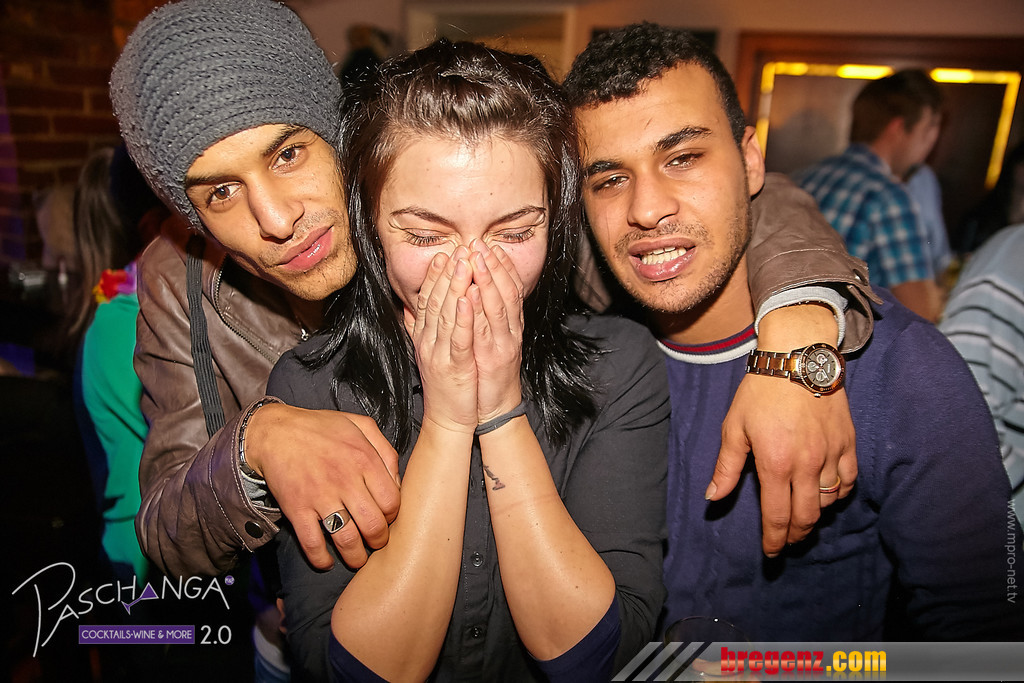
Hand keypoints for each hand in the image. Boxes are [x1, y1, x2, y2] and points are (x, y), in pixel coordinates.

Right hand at [244, 403, 400, 569]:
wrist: (276, 432)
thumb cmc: (321, 429)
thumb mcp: (361, 426)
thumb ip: (386, 451)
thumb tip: (398, 482)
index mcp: (364, 459)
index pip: (392, 501)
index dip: (393, 516)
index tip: (387, 518)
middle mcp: (345, 480)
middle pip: (373, 525)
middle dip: (379, 541)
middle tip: (376, 542)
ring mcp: (319, 496)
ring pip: (346, 539)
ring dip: (355, 557)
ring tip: (357, 559)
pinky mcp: (296, 509)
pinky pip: (312, 543)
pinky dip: (321, 560)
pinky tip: (327, 562)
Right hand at [406, 248, 477, 431]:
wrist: (447, 419)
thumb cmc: (445, 384)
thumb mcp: (431, 351)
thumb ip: (420, 329)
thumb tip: (409, 308)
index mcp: (424, 336)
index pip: (427, 300)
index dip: (435, 276)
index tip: (444, 254)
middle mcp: (428, 341)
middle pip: (435, 301)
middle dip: (447, 274)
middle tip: (457, 250)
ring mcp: (439, 353)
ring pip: (446, 315)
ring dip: (455, 287)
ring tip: (464, 264)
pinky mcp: (454, 367)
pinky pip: (458, 338)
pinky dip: (463, 317)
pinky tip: (468, 299)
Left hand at [467, 241, 523, 420]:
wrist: (494, 410)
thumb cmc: (488, 375)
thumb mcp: (488, 341)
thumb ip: (483, 319)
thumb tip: (472, 294)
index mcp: (510, 326)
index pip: (510, 289)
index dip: (501, 266)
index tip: (490, 246)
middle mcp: (510, 331)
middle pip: (507, 292)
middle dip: (493, 266)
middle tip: (481, 244)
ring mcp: (503, 345)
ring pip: (499, 307)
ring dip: (488, 281)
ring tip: (477, 260)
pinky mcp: (493, 360)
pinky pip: (484, 333)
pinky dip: (478, 313)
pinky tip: (470, 296)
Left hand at [710, 375, 856, 555]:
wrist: (797, 357)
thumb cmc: (760, 391)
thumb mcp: (734, 427)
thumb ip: (727, 467)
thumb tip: (714, 498)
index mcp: (776, 463)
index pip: (777, 516)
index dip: (773, 540)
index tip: (770, 552)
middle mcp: (807, 464)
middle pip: (806, 516)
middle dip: (795, 535)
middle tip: (786, 541)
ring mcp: (831, 454)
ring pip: (829, 501)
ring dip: (815, 515)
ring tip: (802, 517)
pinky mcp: (847, 442)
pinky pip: (848, 481)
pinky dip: (838, 494)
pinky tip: (826, 493)